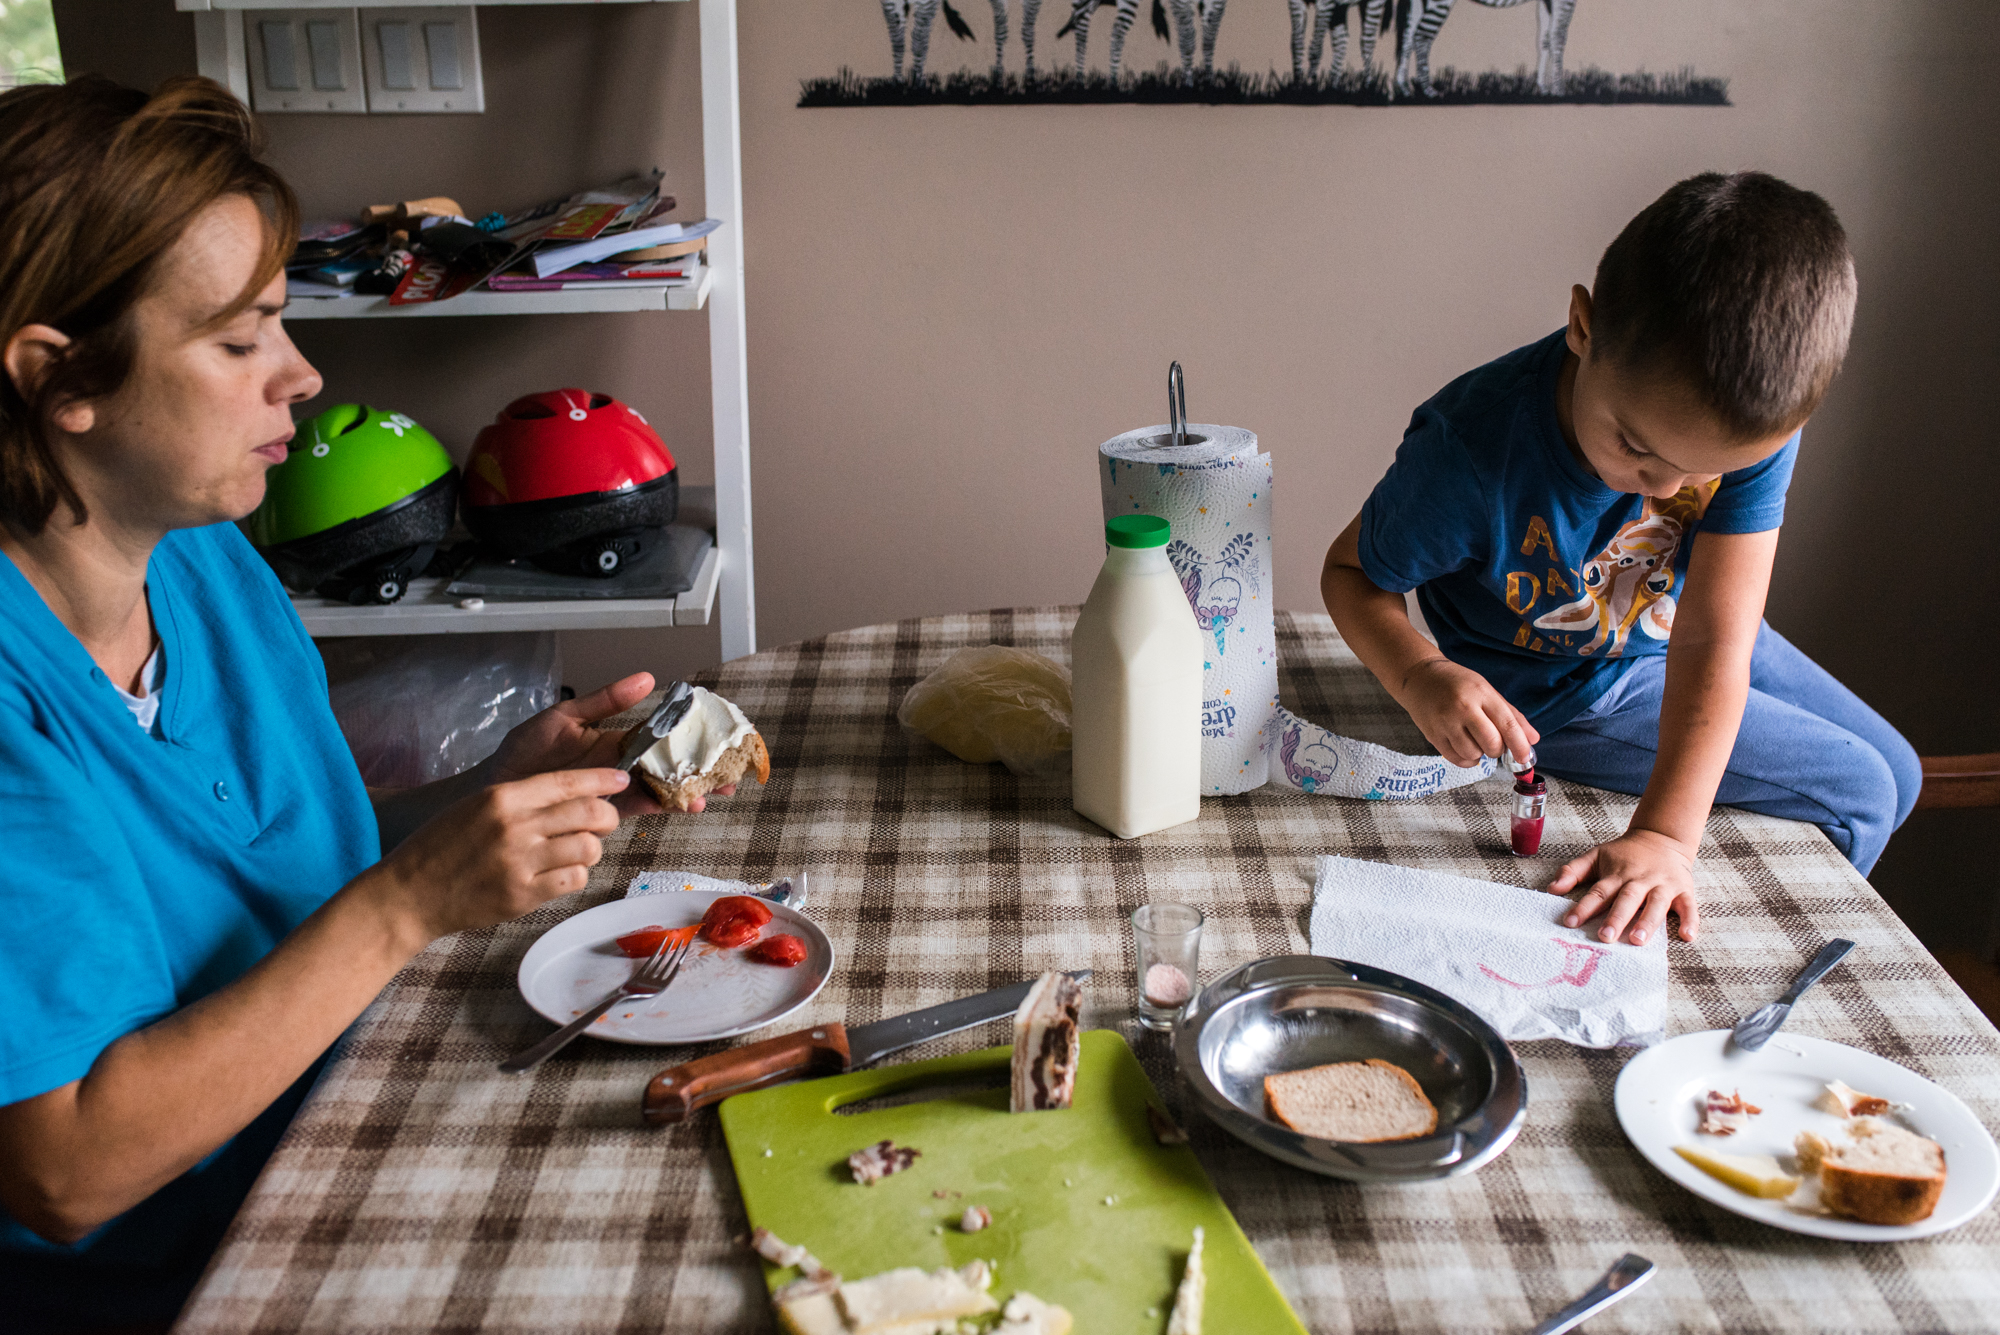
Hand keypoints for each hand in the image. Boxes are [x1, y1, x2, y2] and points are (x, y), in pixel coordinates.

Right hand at [369, 767, 630, 946]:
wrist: (410, 893)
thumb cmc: (442, 846)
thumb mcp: (477, 806)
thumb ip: (522, 799)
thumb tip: (574, 794)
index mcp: (503, 796)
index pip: (569, 781)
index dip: (603, 780)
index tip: (621, 780)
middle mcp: (515, 826)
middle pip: (589, 813)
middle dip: (607, 816)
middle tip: (604, 821)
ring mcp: (521, 862)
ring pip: (589, 847)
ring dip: (591, 848)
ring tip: (575, 850)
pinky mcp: (523, 895)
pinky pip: (575, 879)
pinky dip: (576, 875)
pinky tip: (561, 873)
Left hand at [484, 673, 731, 815]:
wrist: (497, 790)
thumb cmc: (524, 752)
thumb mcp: (564, 716)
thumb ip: (605, 701)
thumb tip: (646, 679)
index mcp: (616, 738)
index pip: (663, 735)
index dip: (691, 737)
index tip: (717, 737)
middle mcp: (621, 765)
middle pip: (671, 767)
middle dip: (701, 771)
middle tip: (729, 776)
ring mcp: (616, 789)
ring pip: (662, 789)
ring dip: (688, 792)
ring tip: (708, 795)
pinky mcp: (606, 811)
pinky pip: (641, 808)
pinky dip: (663, 806)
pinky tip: (680, 805)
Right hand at [1395, 658, 1538, 767]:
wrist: (1419, 677)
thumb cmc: (1457, 683)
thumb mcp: (1487, 691)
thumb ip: (1511, 715)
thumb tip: (1532, 739)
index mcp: (1481, 693)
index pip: (1507, 724)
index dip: (1520, 745)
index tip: (1526, 758)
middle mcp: (1463, 707)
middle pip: (1491, 743)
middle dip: (1498, 750)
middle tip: (1494, 743)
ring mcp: (1445, 722)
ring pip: (1473, 754)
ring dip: (1480, 754)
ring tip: (1475, 740)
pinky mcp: (1432, 735)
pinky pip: (1456, 759)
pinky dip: (1467, 760)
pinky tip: (1466, 748)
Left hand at [1548, 828, 1700, 945]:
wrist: (1661, 837)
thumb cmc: (1624, 853)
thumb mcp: (1596, 856)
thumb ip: (1573, 871)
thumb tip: (1551, 889)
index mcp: (1617, 874)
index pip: (1598, 892)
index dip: (1583, 907)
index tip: (1569, 923)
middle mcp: (1640, 880)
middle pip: (1626, 900)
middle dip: (1616, 919)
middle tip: (1605, 937)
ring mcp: (1663, 885)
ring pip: (1656, 904)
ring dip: (1648, 922)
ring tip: (1638, 940)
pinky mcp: (1684, 890)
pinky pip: (1689, 906)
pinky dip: (1691, 921)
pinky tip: (1688, 936)